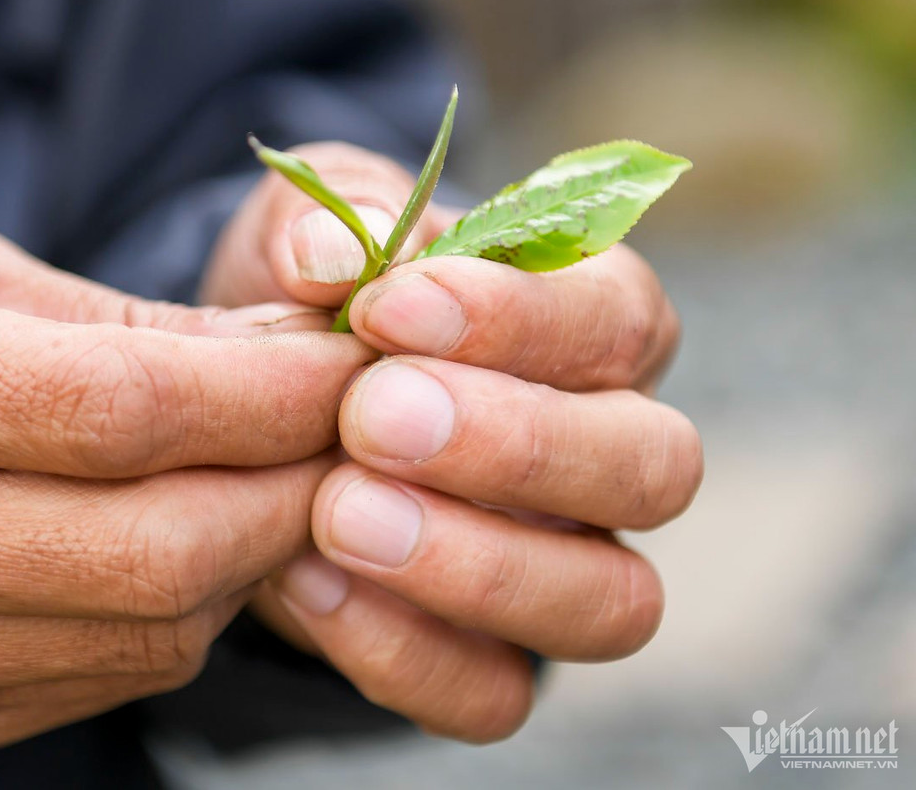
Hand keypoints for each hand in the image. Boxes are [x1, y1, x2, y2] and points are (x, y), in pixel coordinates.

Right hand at [0, 227, 372, 755]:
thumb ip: (118, 323)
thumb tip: (286, 355)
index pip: (117, 408)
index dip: (267, 392)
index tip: (351, 363)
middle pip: (159, 544)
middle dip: (292, 484)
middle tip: (347, 429)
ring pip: (157, 629)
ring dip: (256, 551)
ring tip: (277, 478)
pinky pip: (115, 677)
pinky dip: (189, 608)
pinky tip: (194, 544)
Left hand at [203, 143, 703, 741]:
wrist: (266, 419)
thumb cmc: (319, 306)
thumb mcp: (313, 236)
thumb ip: (329, 222)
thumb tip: (331, 250)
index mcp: (592, 327)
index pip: (616, 319)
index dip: (515, 317)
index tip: (387, 306)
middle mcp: (606, 453)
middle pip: (651, 467)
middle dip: (516, 446)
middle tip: (372, 418)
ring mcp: (564, 569)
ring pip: (610, 603)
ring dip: (479, 566)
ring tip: (337, 514)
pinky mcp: (489, 658)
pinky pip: (495, 696)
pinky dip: (409, 653)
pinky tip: (310, 586)